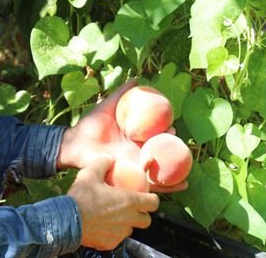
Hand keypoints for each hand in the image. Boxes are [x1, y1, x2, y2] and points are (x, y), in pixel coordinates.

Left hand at [57, 80, 187, 192]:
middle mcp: (137, 152)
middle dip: (174, 150)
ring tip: (189, 168)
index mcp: (134, 137)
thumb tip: (137, 79)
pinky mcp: (132, 178)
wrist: (76, 144)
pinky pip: (152, 184)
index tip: (172, 126)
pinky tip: (182, 184)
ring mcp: (135, 166)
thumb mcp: (108, 106)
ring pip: (161, 169)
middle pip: (161, 152)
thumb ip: (121, 93)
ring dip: (177, 170)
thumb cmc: (90, 125)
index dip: (166, 132)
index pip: (155, 135)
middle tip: (180, 144)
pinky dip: (168, 186)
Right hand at [67, 156, 158, 249]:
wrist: (67, 220)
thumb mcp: (90, 173)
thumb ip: (102, 163)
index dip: (151, 199)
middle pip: (146, 220)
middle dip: (141, 214)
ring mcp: (120, 233)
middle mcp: (129, 219)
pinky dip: (112, 232)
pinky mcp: (111, 243)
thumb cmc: (81, 197)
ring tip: (112, 216)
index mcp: (129, 201)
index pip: (154, 203)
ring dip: (125, 223)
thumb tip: (110, 159)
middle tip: (130, 208)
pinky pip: (116, 237)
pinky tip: (101, 225)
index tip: (145, 196)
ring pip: (130, 229)